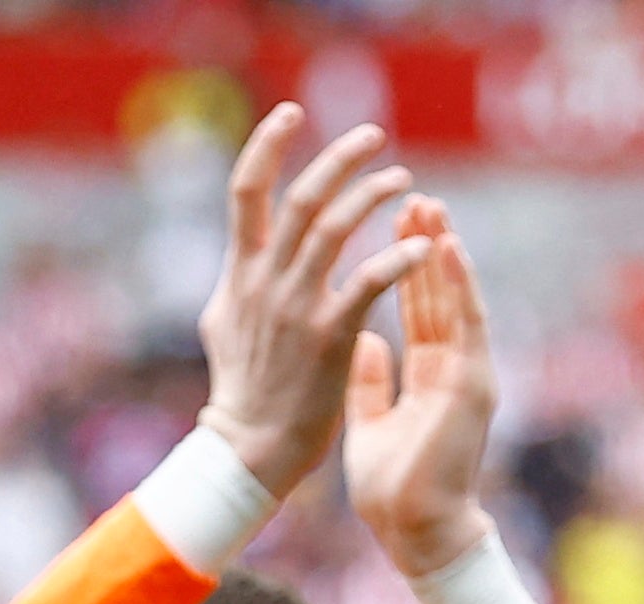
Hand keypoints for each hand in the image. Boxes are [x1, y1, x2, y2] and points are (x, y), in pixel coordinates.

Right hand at [196, 107, 429, 502]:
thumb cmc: (241, 391)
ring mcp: (297, 307)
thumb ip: (238, 282)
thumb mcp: (223, 325)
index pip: (245, 192)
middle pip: (303, 198)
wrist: (250, 450)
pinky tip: (420, 249)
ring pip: (337, 229)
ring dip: (374, 197)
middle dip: (340, 159)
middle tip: (373, 135)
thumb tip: (243, 255)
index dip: (267, 145)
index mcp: (240, 273)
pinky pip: (369, 281)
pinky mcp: (329, 336)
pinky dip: (397, 259)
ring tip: (403, 182)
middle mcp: (267, 282)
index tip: (291, 113)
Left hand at [342, 195, 500, 580]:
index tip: (393, 224)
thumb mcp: (370, 424)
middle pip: (437, 294)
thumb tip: (360, 342)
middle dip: (424, 245)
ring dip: (443, 253)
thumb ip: (370, 382)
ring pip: (455, 300)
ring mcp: (467, 374)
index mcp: (427, 376)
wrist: (417, 534)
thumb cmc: (393, 492)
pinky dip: (458, 287)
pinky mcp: (473, 386)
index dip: (405, 266)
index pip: (416, 309)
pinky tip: (448, 249)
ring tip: (430, 207)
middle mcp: (452, 367)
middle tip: (412, 197)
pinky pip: (467, 326)